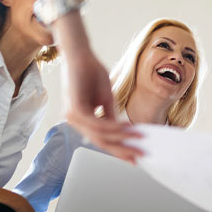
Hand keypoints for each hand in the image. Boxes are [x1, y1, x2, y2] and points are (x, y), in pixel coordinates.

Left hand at [62, 47, 142, 162]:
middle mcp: (74, 121)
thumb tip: (122, 131)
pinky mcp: (75, 109)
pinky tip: (127, 127)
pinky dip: (114, 127)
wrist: (80, 55)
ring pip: (100, 135)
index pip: (102, 140)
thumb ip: (110, 116)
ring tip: (139, 139)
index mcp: (82, 120)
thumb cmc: (91, 73)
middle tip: (139, 156)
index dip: (120, 149)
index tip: (135, 155)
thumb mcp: (105, 98)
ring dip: (122, 138)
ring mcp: (72, 116)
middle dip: (122, 150)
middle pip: (101, 142)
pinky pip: (97, 124)